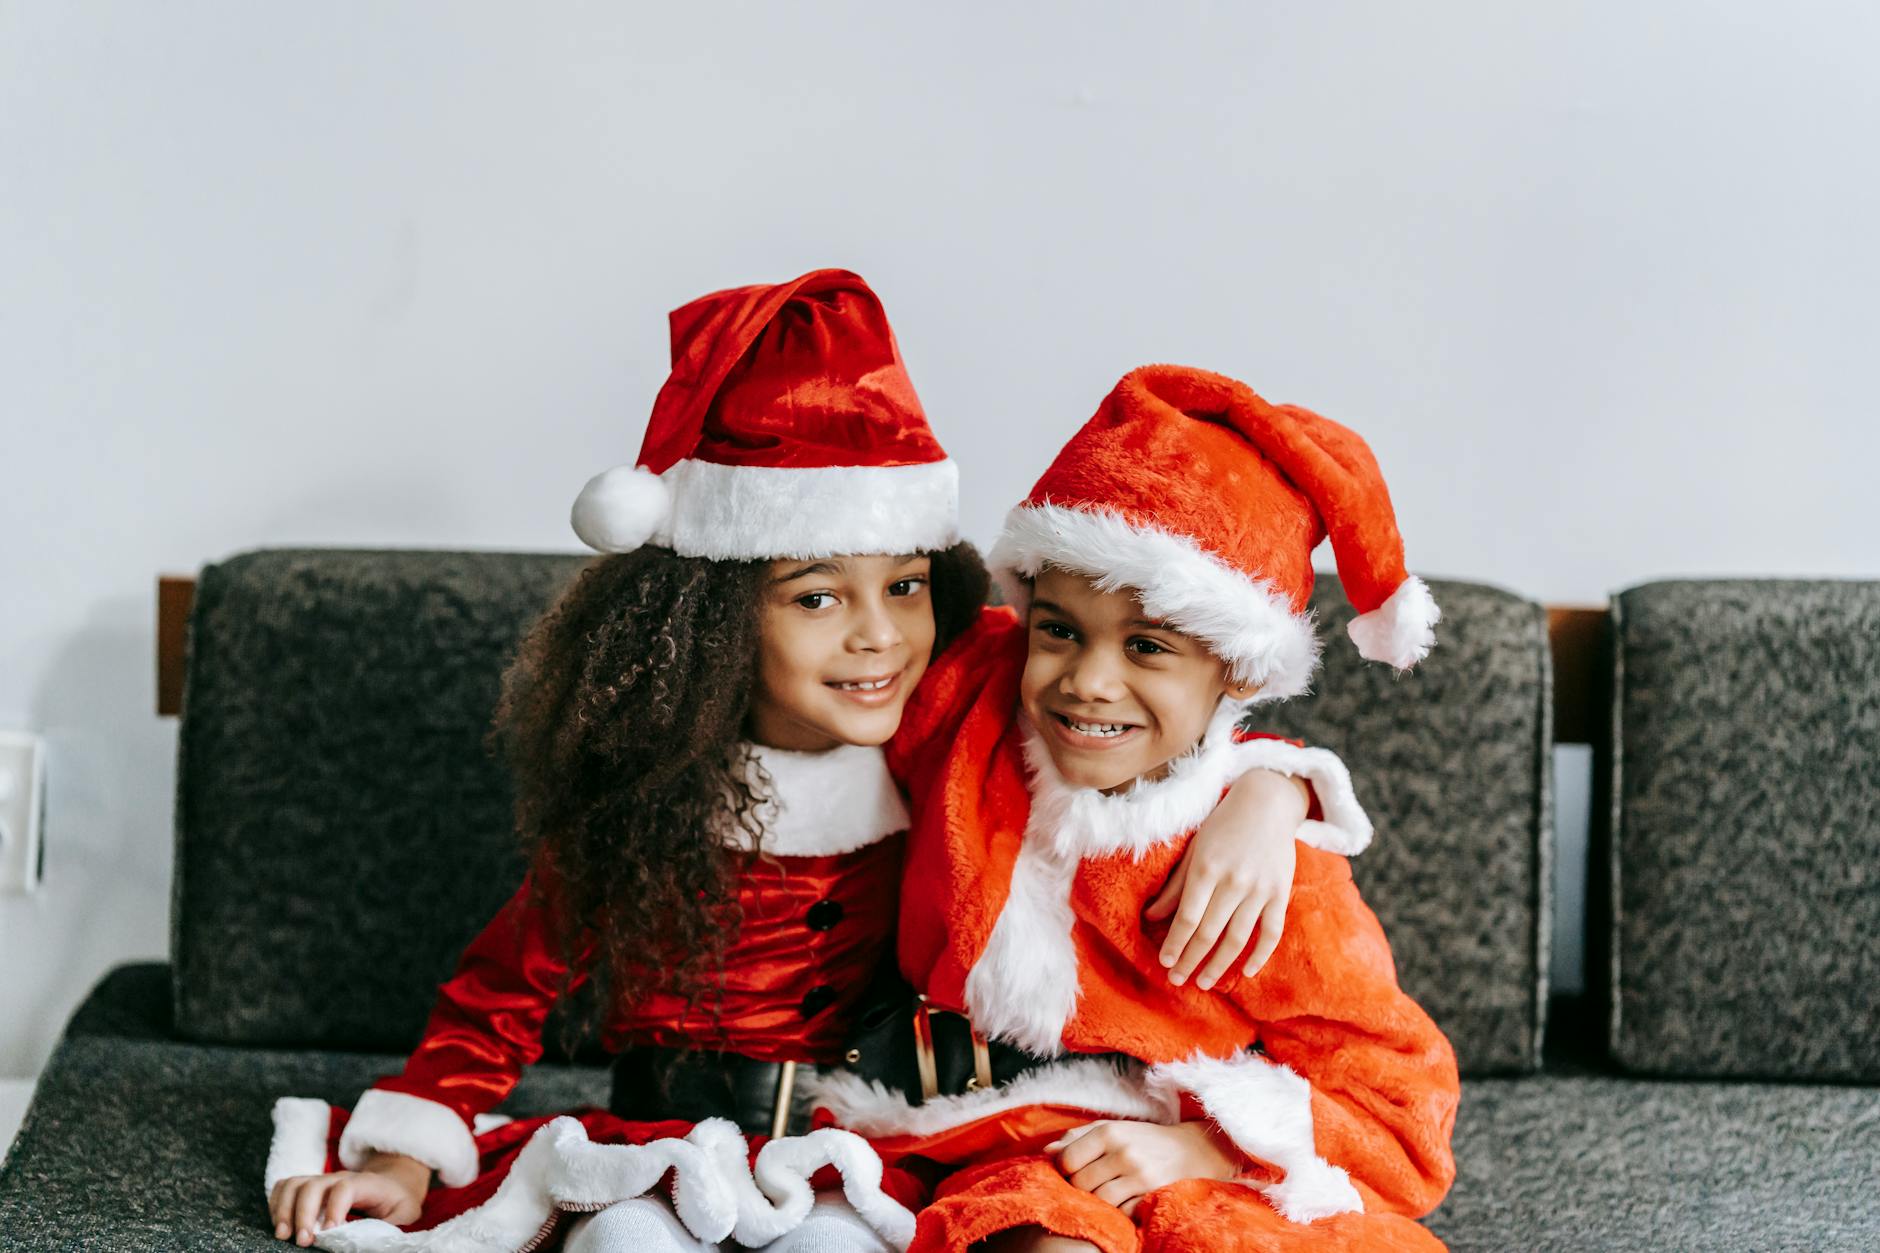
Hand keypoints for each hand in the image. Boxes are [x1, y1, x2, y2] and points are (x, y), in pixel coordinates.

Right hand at [268, 1153, 429, 1244]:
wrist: (393, 1181)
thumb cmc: (398, 1201)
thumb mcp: (405, 1213)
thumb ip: (389, 1226)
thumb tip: (373, 1242)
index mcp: (366, 1184)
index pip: (345, 1188)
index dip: (334, 1209)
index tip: (328, 1233)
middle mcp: (340, 1178)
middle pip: (314, 1185)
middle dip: (303, 1214)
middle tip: (303, 1242)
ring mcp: (322, 1180)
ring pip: (295, 1184)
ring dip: (284, 1209)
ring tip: (283, 1235)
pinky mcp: (310, 1186)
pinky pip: (286, 1187)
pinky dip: (277, 1204)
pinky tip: (280, 1225)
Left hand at [1045, 1120, 1239, 1215]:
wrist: (1195, 1149)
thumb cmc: (1144, 1140)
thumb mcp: (1112, 1129)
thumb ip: (1077, 1138)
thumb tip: (1046, 1153)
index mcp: (1109, 1132)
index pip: (1067, 1160)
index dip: (1066, 1170)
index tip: (1076, 1171)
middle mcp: (1124, 1152)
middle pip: (1081, 1184)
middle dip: (1082, 1188)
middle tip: (1095, 1183)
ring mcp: (1141, 1176)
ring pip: (1101, 1201)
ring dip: (1101, 1202)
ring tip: (1111, 1192)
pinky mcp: (1154, 1196)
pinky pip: (1123, 1213)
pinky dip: (1121, 1211)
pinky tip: (1127, 1201)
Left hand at [1145, 768, 1305, 987]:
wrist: (1267, 802)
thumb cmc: (1222, 825)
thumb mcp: (1194, 850)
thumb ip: (1175, 885)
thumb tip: (1152, 918)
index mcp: (1207, 868)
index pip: (1187, 918)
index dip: (1175, 944)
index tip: (1164, 963)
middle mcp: (1233, 881)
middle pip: (1209, 933)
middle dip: (1190, 960)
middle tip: (1176, 980)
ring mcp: (1260, 889)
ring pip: (1238, 938)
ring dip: (1219, 965)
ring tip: (1203, 982)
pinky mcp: (1281, 892)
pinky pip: (1272, 932)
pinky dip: (1260, 955)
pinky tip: (1247, 972)